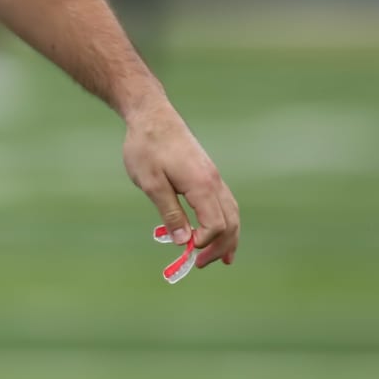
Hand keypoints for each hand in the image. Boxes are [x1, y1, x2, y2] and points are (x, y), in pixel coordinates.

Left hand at [122, 96, 238, 272]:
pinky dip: (225, 222)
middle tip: (199, 264)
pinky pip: (225, 203)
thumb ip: (169, 213)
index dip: (204, 242)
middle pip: (230, 222)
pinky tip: (218, 233)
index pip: (215, 225)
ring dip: (228, 237)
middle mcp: (214, 181)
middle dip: (219, 247)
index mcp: (202, 184)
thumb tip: (185, 242)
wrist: (151, 114)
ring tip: (221, 259)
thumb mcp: (151, 183)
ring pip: (232, 213)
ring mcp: (213, 176)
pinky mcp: (207, 173)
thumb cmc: (147, 147)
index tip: (186, 250)